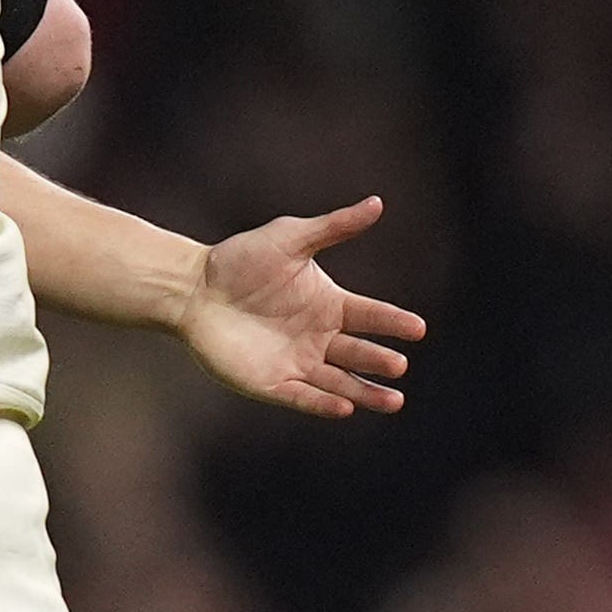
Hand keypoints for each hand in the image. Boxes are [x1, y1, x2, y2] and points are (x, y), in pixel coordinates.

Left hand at [175, 196, 422, 418]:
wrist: (193, 287)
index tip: (418, 329)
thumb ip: (334, 227)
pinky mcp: (270, 382)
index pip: (370, 316)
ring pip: (339, 382)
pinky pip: (302, 396)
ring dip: (365, 392)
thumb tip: (377, 203)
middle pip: (359, 355)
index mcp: (329, 305)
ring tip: (394, 401)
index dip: (393, 323)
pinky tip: (345, 408)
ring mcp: (296, 362)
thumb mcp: (291, 238)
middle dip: (380, 362)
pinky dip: (322, 403)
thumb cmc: (241, 260)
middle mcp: (318, 338)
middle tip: (399, 366)